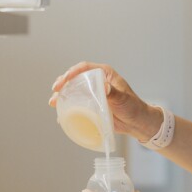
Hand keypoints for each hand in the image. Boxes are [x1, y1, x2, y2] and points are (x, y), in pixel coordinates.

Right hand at [48, 61, 162, 141]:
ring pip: (73, 91)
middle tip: (55, 91)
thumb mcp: (123, 99)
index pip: (84, 68)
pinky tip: (60, 114)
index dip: (72, 72)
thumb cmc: (134, 107)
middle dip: (63, 83)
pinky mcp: (92, 105)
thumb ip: (114, 93)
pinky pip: (77, 104)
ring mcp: (93, 94)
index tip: (63, 80)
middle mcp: (97, 82)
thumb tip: (104, 88)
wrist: (137, 123)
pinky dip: (68, 107)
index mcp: (105, 74)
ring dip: (62, 95)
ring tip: (53, 102)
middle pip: (75, 78)